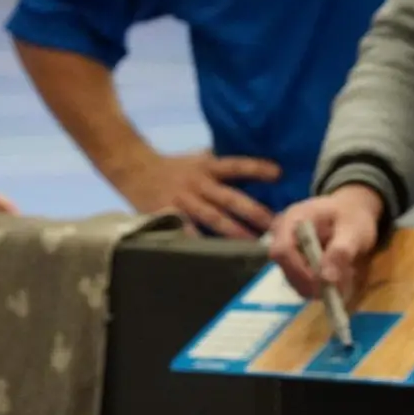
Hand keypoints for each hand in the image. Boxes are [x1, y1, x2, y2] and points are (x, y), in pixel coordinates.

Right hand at [114, 150, 280, 239]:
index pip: (236, 165)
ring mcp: (183, 200)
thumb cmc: (173, 165)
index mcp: (207, 166)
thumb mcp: (198, 158)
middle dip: (252, 211)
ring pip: (212, 217)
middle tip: (275, 224)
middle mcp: (198, 182)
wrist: (134, 168)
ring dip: (234, 231)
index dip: (256, 168)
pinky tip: (214, 256)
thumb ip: (221, 164)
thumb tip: (253, 165)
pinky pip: (186, 231)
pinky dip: (199, 242)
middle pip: (229, 197)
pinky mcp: (169, 214)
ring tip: (254, 244)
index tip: (279, 174)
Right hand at [266, 185, 383, 298]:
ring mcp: (287, 249)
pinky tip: (336, 278)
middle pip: (285, 268)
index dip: (299, 270)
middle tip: (339, 286)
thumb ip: (341, 250)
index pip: (282, 250)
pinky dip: (318, 287)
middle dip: (311, 282)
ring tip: (343, 277)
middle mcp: (283, 234)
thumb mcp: (354, 230)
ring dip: (317, 287)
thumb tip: (327, 277)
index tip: (324, 282)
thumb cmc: (353, 216)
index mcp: (293, 218)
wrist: (352, 212)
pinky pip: (301, 283)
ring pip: (293, 280)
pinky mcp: (293, 263)